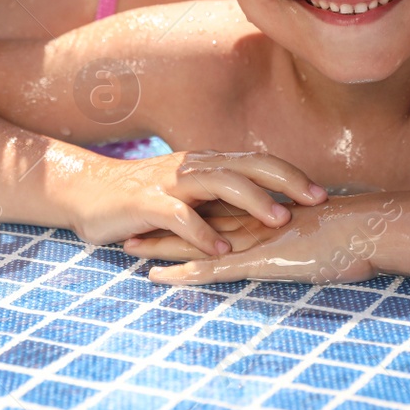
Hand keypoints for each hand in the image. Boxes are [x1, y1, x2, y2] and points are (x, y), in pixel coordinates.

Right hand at [67, 151, 326, 256]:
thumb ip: (219, 200)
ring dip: (253, 201)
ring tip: (280, 220)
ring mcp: (170, 184)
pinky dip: (203, 232)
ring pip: (220, 183)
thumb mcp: (187, 195)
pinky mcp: (146, 204)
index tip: (322, 193)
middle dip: (286, 181)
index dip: (290, 174)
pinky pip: (180, 216)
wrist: (86, 192)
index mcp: (206, 164)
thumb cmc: (142, 199)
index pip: (257, 162)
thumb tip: (263, 213)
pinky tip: (222, 248)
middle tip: (318, 200)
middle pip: (248, 166)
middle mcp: (193, 168)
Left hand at [123, 194, 404, 285]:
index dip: (186, 207)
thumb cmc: (356, 230)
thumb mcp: (322, 227)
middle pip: (196, 220)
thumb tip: (302, 233)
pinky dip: (183, 274)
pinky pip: (212, 270)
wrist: (371, 228)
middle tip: (127, 222)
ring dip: (161, 246)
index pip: (217, 206)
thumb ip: (304, 228)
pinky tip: (157, 279)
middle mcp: (252, 221)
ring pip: (196, 243)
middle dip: (161, 222)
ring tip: (128, 247)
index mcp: (265, 210)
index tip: (159, 208)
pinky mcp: (258, 261)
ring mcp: (253, 240)